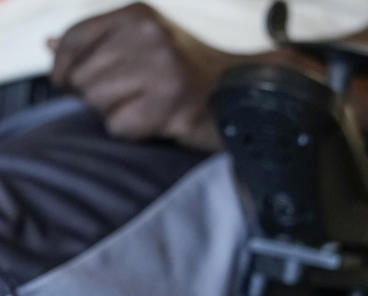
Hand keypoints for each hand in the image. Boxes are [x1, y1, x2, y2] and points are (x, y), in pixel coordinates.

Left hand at [49, 2, 242, 150]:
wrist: (242, 95)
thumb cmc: (187, 74)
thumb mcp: (146, 44)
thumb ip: (99, 44)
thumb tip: (50, 46)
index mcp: (139, 16)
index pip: (74, 40)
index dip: (63, 66)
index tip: (66, 82)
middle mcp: (150, 37)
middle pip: (84, 77)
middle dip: (98, 95)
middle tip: (130, 98)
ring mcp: (163, 70)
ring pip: (99, 103)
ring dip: (117, 113)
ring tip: (147, 108)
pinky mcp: (172, 104)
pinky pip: (121, 126)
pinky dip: (134, 131)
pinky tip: (158, 121)